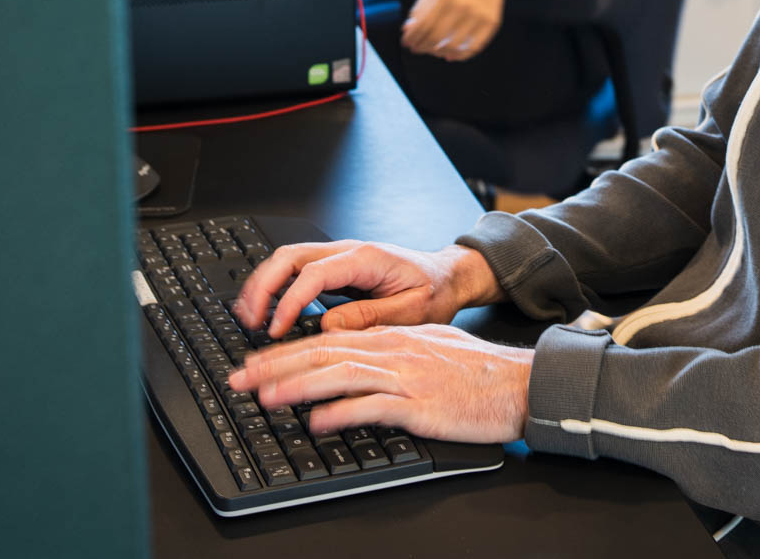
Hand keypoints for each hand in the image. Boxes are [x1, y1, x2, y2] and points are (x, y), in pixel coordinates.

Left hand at [228, 324, 533, 444]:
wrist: (519, 382)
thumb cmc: (478, 371)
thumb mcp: (431, 347)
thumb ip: (393, 353)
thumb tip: (356, 367)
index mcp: (393, 337)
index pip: (328, 339)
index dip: (287, 351)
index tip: (255, 363)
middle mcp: (394, 350)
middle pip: (324, 353)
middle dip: (276, 365)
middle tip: (240, 378)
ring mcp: (406, 375)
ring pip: (340, 374)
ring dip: (298, 386)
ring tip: (265, 396)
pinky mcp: (419, 403)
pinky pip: (372, 406)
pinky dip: (340, 413)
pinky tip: (317, 422)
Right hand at [232, 240, 502, 337]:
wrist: (448, 276)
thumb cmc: (435, 291)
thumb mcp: (412, 311)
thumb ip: (370, 318)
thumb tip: (327, 327)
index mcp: (367, 259)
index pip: (313, 273)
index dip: (289, 300)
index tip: (276, 329)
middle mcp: (347, 252)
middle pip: (289, 256)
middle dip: (263, 286)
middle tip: (250, 321)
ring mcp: (339, 257)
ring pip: (287, 259)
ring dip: (263, 285)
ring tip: (249, 317)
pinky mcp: (335, 269)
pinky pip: (296, 270)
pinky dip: (274, 287)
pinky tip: (266, 310)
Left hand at [402, 0, 504, 60]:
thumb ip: (421, 8)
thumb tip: (407, 30)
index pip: (423, 24)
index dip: (412, 37)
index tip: (406, 43)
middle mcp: (462, 5)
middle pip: (436, 37)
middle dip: (422, 47)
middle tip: (417, 49)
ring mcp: (478, 15)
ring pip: (454, 46)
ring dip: (438, 53)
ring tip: (432, 52)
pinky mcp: (491, 23)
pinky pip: (473, 48)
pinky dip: (459, 56)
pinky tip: (449, 55)